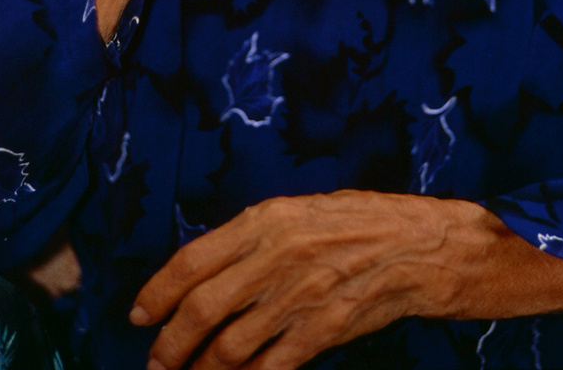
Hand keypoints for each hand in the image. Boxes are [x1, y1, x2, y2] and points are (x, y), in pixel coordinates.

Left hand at [132, 191, 497, 369]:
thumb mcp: (302, 208)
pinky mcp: (323, 330)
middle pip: (201, 309)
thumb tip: (209, 267)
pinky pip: (268, 366)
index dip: (157, 291)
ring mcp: (300, 297)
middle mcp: (277, 256)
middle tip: (156, 361)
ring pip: (228, 347)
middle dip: (168, 344)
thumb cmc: (362, 220)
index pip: (193, 259)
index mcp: (268, 219)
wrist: (422, 244)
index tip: (140, 312)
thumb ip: (256, 235)